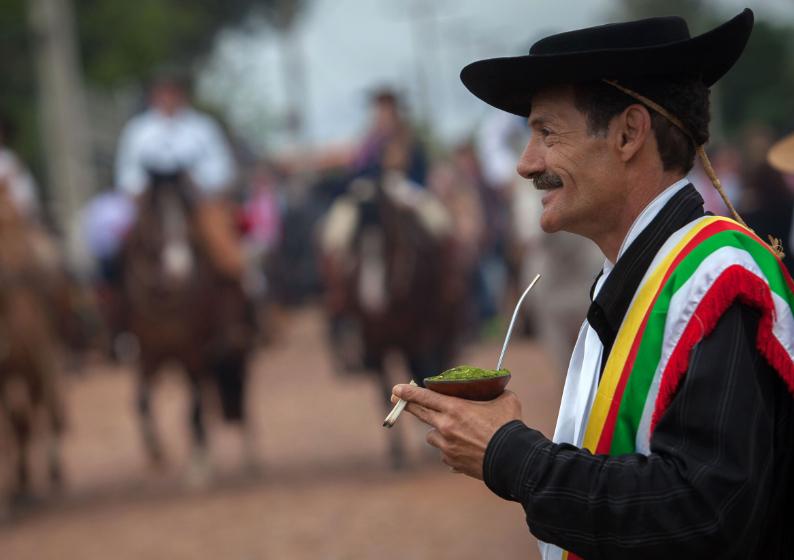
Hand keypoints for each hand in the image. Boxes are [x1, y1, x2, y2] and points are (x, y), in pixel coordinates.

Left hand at [392, 384, 521, 479]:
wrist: (513, 460)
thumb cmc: (510, 427)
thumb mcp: (506, 401)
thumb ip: (495, 393)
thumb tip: (496, 389)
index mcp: (455, 409)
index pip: (425, 397)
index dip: (408, 391)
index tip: (396, 388)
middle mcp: (446, 427)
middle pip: (420, 414)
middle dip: (408, 405)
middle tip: (397, 400)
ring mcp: (447, 446)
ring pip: (432, 436)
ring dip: (438, 432)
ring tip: (456, 432)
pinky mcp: (451, 462)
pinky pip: (444, 453)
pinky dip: (450, 450)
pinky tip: (465, 449)